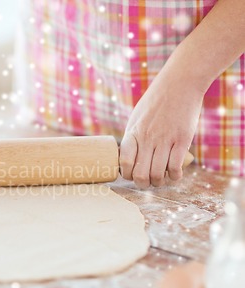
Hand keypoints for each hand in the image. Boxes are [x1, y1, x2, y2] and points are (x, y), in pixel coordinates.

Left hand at [119, 71, 203, 188]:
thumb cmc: (156, 102)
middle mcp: (147, 138)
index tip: (132, 175)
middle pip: (141, 174)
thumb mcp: (137, 117)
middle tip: (147, 181)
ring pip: (158, 174)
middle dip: (143, 183)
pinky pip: (176, 167)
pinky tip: (174, 174)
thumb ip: (133, 138)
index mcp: (133, 133)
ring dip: (159, 182)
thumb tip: (127, 159)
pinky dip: (174, 176)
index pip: (124, 163)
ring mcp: (165, 140)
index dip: (127, 175)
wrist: (179, 84)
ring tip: (161, 179)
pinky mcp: (183, 140)